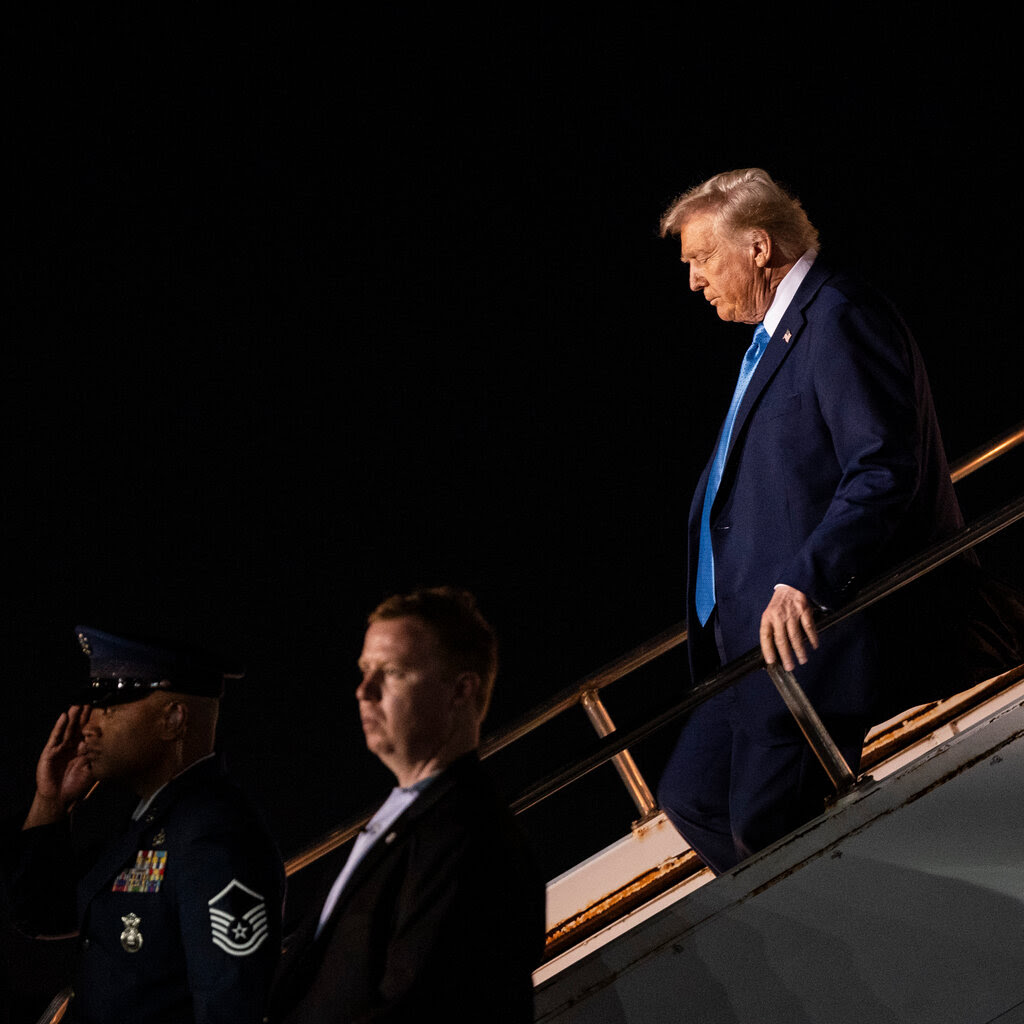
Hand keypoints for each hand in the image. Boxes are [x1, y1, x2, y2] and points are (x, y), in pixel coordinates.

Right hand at [24, 706, 95, 827]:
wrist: (59, 799)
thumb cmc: (76, 786)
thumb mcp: (93, 770)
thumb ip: (99, 758)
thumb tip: (110, 746)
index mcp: (83, 749)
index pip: (89, 731)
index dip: (95, 721)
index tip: (103, 709)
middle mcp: (72, 746)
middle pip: (79, 726)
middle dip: (84, 714)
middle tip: (90, 700)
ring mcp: (60, 747)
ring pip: (67, 728)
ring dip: (72, 716)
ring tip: (78, 704)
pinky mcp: (50, 752)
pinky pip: (55, 737)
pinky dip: (59, 726)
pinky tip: (64, 716)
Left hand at [759, 585, 818, 671]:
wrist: (790, 585)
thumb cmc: (779, 604)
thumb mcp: (770, 614)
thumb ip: (771, 629)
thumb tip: (773, 650)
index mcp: (767, 618)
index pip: (765, 636)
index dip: (768, 650)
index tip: (771, 661)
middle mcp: (778, 616)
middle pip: (781, 640)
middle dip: (786, 656)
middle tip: (789, 667)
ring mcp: (791, 614)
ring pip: (795, 636)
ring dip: (799, 650)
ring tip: (802, 660)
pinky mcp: (804, 610)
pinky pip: (808, 627)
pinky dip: (812, 638)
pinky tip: (814, 646)